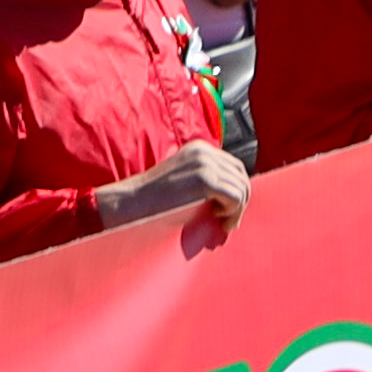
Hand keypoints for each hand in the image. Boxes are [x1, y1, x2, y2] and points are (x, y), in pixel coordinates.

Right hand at [107, 141, 248, 228]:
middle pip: (242, 177)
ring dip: (236, 211)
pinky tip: (214, 217)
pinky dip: (231, 212)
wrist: (130, 203)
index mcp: (199, 148)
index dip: (236, 191)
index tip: (225, 212)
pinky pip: (236, 198)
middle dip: (240, 202)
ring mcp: (205, 164)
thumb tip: (236, 197)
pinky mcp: (205, 180)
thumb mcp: (182, 180)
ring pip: (242, 189)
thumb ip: (205, 179)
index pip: (234, 167)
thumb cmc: (153, 200)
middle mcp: (204, 151)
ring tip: (220, 223)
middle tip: (227, 222)